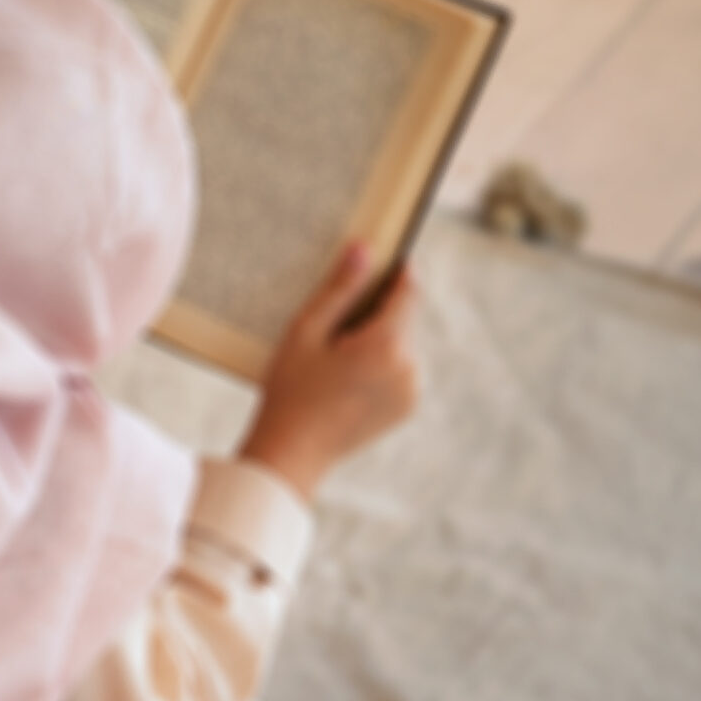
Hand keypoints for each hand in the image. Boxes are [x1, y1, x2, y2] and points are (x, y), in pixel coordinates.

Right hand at [237, 242, 420, 502]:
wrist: (293, 451)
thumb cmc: (290, 388)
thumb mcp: (305, 331)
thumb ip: (339, 288)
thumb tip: (364, 248)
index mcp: (386, 344)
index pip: (408, 292)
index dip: (399, 271)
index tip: (386, 257)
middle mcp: (409, 368)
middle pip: (404, 319)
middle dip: (378, 309)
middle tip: (338, 315)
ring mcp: (410, 392)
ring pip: (401, 345)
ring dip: (379, 338)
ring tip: (335, 351)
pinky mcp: (405, 409)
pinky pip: (400, 370)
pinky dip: (380, 363)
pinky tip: (344, 374)